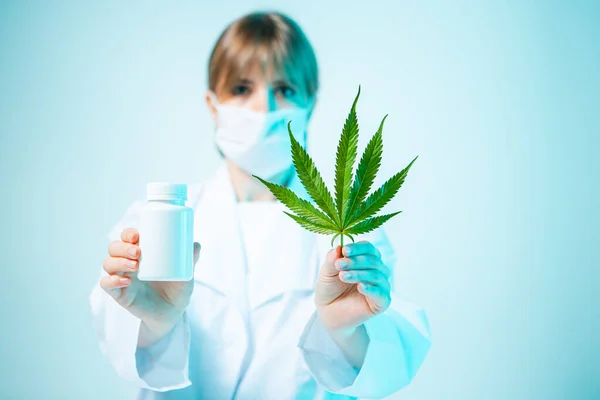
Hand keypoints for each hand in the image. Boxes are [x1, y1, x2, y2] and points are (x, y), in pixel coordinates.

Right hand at [100, 228, 200, 346]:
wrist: (173, 313)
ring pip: (108, 264)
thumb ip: (191, 258)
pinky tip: (125, 281)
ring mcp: (122, 278)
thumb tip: (195, 244)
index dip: (128, 233)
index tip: (137, 235)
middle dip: (122, 247)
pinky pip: (106, 285)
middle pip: (114, 248)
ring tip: (135, 266)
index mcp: (141, 253)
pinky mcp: (119, 294)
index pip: (127, 237)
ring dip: (118, 261)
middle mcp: (128, 263)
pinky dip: (112, 281)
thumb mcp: (185, 272)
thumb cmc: (177, 288)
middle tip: (138, 252)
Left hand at [314, 241, 391, 334]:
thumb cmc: (330, 289)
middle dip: (355, 261)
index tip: (345, 250)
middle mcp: (377, 270)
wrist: (328, 312)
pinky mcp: (382, 302)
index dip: (358, 248)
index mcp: (365, 260)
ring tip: (343, 276)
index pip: (368, 248)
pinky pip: (381, 293)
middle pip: (373, 260)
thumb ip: (332, 260)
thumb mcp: (326, 272)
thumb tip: (338, 247)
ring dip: (359, 274)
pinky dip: (371, 289)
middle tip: (339, 265)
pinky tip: (360, 287)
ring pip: (376, 275)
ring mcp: (381, 286)